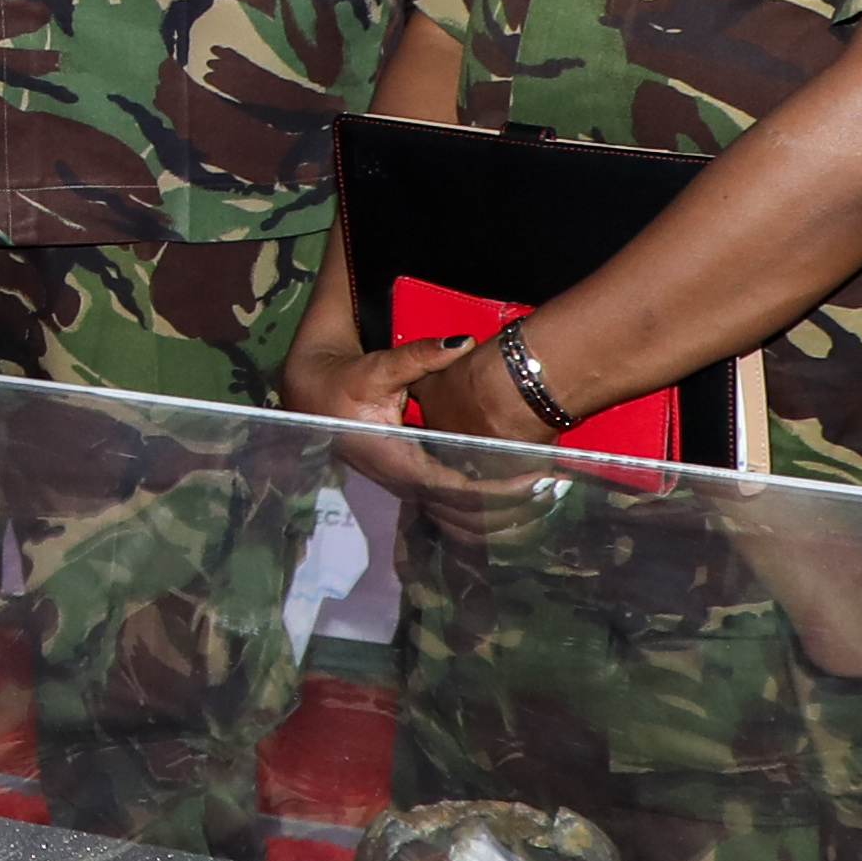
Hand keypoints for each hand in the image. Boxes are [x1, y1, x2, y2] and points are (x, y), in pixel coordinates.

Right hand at [296, 323, 584, 532]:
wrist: (311, 396)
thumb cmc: (343, 381)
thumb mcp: (378, 366)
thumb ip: (420, 356)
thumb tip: (462, 341)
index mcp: (396, 460)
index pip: (456, 488)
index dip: (497, 490)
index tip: (533, 480)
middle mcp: (403, 482)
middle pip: (462, 513)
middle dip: (508, 507)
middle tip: (550, 490)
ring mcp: (406, 487)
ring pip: (457, 518)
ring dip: (499, 516)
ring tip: (540, 500)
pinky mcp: (412, 483)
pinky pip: (451, 509)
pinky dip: (483, 512)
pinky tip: (512, 505)